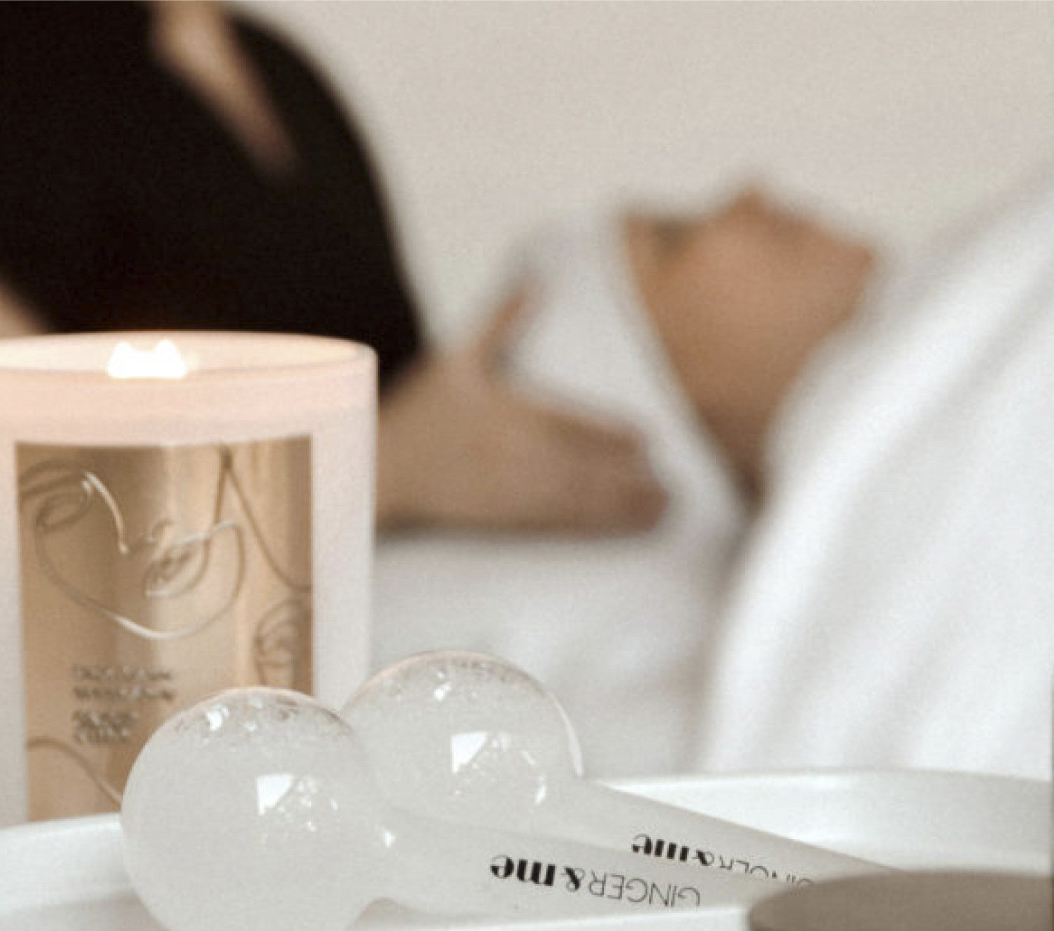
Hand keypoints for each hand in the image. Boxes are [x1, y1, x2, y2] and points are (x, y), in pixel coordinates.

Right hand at [376, 290, 667, 533]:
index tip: (649, 441)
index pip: (569, 424)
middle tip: (674, 491)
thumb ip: (501, 320)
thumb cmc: (419, 415)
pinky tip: (619, 528)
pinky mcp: (501, 519)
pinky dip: (592, 526)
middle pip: (583, 470)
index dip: (611, 435)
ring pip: (576, 502)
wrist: (379, 473)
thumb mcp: (456, 359)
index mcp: (506, 412)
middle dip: (631, 482)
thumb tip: (536, 279)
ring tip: (662, 512)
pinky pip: (554, 523)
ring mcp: (508, 491)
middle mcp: (513, 455)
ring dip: (622, 509)